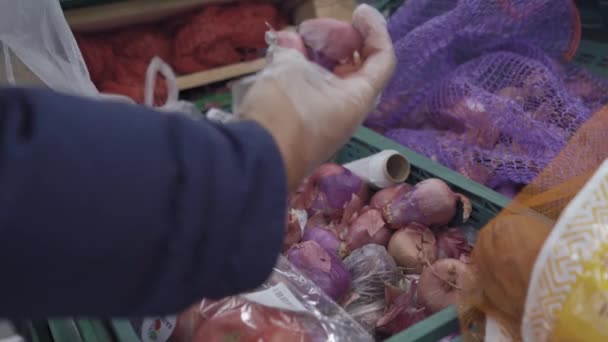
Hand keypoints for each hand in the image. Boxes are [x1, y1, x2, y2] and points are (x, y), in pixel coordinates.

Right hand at [237, 4, 395, 189]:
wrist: (256, 163)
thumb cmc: (281, 113)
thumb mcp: (288, 70)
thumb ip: (292, 51)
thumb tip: (288, 44)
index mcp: (356, 99)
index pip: (381, 60)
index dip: (374, 31)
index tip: (357, 13)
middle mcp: (346, 113)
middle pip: (354, 68)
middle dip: (337, 42)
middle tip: (313, 30)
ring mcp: (325, 123)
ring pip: (329, 80)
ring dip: (315, 56)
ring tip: (293, 39)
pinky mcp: (304, 129)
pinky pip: (311, 93)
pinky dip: (301, 72)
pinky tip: (282, 57)